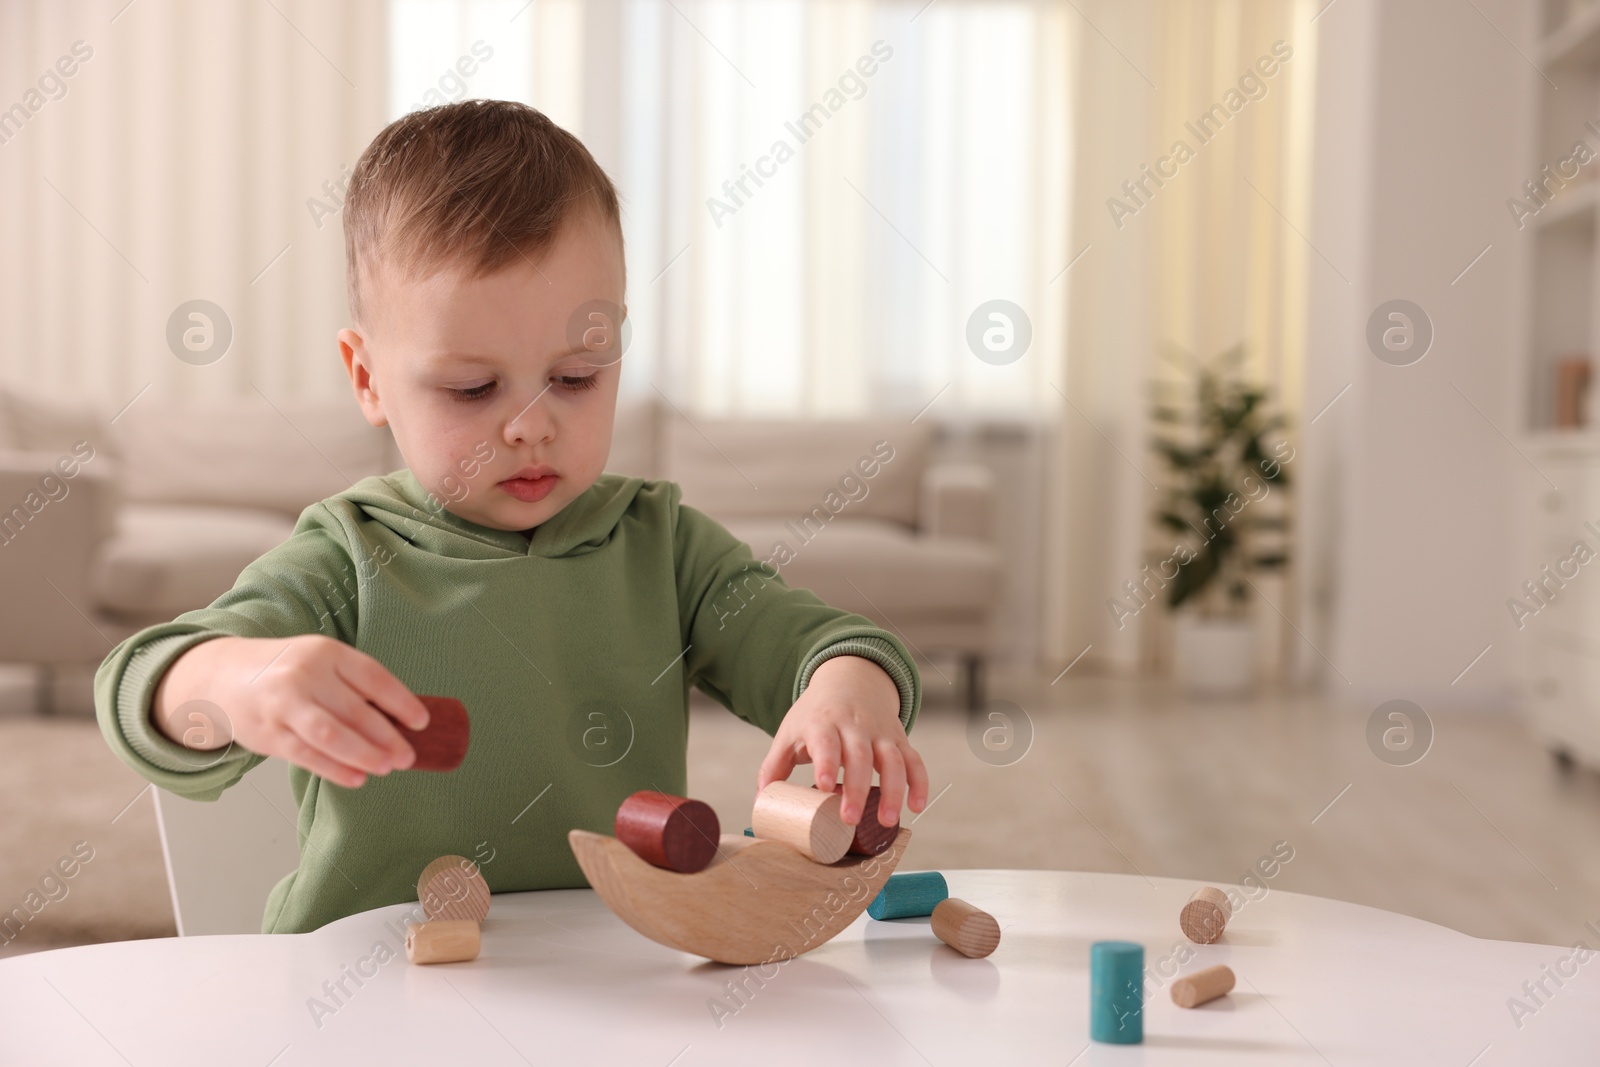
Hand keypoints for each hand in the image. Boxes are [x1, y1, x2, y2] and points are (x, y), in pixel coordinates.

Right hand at [151, 634, 431, 788]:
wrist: (223, 676)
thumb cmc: (286, 672)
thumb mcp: (319, 663)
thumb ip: (351, 686)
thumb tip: (398, 722)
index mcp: (326, 652)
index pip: (374, 678)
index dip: (401, 702)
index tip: (421, 722)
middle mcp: (305, 675)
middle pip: (356, 711)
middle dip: (387, 737)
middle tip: (408, 756)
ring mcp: (284, 705)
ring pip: (332, 736)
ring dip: (365, 755)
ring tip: (386, 768)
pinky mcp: (269, 733)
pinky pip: (308, 756)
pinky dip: (336, 769)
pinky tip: (357, 778)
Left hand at [756, 655, 929, 828]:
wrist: (849, 680)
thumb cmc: (815, 715)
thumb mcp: (789, 732)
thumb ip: (774, 767)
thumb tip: (761, 801)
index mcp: (822, 723)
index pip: (826, 742)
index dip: (826, 762)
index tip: (823, 786)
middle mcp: (854, 726)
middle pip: (860, 756)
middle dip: (857, 789)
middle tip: (850, 819)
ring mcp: (880, 733)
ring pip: (893, 760)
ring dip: (892, 790)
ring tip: (886, 821)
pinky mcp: (899, 739)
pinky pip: (914, 760)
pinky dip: (919, 782)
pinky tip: (917, 806)